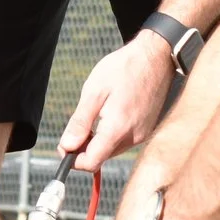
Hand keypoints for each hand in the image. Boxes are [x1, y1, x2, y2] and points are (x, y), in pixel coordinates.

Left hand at [57, 32, 175, 170]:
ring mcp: (142, 134)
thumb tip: (67, 146)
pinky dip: (112, 133)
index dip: (73, 159)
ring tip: (96, 113)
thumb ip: (80, 123)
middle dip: (84, 148)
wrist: (155, 57)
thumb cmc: (124, 69)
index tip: (64, 147)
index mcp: (117, 129)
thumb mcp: (94, 91)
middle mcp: (133, 137)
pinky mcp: (147, 129)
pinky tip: (110, 113)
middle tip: (77, 126)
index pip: (91, 162)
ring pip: (112, 149)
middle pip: (101, 157)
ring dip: (98, 140)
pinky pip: (123, 140)